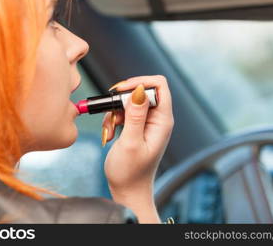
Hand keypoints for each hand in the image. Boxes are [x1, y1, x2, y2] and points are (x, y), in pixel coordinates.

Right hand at [102, 75, 173, 217]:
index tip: (120, 91)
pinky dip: (113, 120)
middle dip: (122, 100)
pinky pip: (123, 112)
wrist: (127, 191)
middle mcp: (157, 119)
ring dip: (114, 112)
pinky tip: (110, 135)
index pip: (159, 85)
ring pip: (128, 101)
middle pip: (141, 91)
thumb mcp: (130, 142)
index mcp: (162, 121)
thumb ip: (134, 115)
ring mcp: (147, 122)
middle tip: (112, 115)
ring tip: (110, 131)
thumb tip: (139, 90)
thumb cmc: (130, 173)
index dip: (140, 82)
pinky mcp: (137, 126)